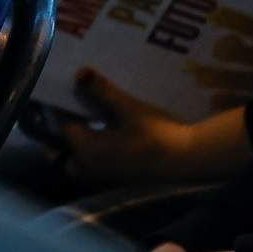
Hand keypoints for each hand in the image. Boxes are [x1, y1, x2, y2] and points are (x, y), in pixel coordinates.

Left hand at [64, 69, 250, 185]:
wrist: (190, 160)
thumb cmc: (156, 133)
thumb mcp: (128, 108)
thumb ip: (101, 90)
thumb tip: (80, 72)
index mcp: (85, 150)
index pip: (62, 126)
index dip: (62, 109)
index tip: (65, 94)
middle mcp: (90, 167)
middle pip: (66, 149)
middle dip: (66, 133)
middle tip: (75, 111)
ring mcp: (105, 177)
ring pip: (80, 161)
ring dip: (81, 144)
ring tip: (91, 121)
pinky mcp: (120, 179)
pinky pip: (97, 166)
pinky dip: (96, 153)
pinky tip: (110, 135)